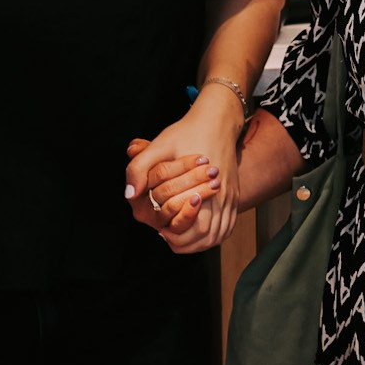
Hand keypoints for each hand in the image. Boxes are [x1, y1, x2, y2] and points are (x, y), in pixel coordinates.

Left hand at [124, 93, 243, 252]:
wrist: (216, 121)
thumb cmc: (186, 133)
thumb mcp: (158, 146)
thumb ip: (139, 168)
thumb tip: (130, 195)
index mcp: (202, 186)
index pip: (193, 227)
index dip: (175, 235)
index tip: (161, 230)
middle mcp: (221, 196)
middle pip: (207, 236)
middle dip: (186, 242)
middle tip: (167, 236)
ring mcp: (231, 197)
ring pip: (219, 234)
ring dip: (200, 243)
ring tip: (180, 238)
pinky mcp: (234, 195)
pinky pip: (228, 226)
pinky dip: (214, 236)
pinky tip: (198, 234)